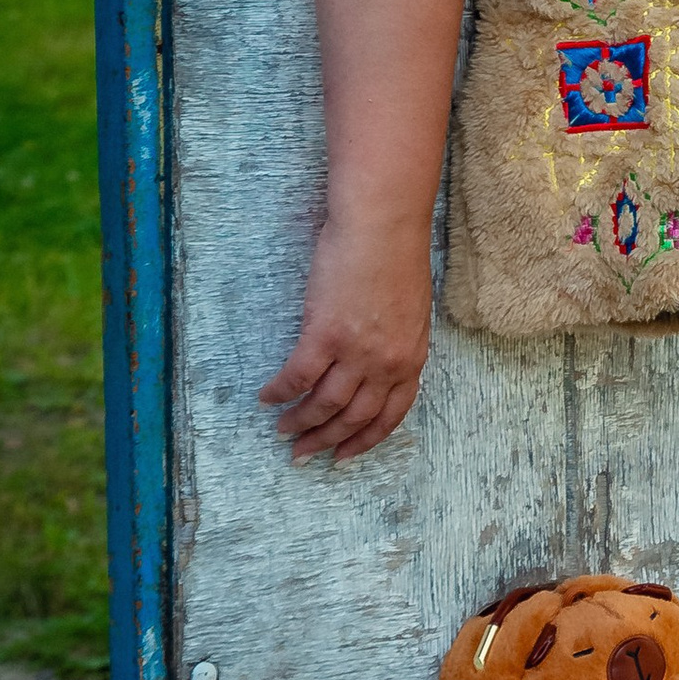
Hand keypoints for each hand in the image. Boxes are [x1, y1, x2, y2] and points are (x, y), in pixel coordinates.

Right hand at [258, 215, 433, 461]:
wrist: (382, 224)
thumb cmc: (396, 255)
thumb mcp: (411, 311)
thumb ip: (397, 344)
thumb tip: (376, 366)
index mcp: (411, 357)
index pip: (390, 415)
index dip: (364, 440)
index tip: (344, 455)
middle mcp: (387, 363)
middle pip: (354, 417)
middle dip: (326, 441)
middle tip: (303, 453)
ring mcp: (357, 352)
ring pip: (324, 405)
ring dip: (300, 422)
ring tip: (283, 430)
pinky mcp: (325, 334)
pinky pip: (298, 377)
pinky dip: (281, 392)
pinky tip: (267, 398)